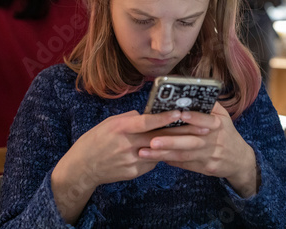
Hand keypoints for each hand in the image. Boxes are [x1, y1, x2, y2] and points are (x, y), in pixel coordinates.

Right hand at [51, 109, 192, 223]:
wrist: (82, 167)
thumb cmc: (96, 139)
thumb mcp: (110, 122)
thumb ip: (131, 118)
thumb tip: (150, 114)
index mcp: (121, 128)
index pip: (147, 121)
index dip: (165, 117)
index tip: (181, 112)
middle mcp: (127, 144)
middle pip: (160, 138)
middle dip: (182, 132)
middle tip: (203, 127)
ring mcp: (131, 160)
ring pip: (159, 151)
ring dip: (174, 144)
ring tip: (192, 137)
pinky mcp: (134, 172)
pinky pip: (152, 162)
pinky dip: (158, 155)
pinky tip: (162, 151)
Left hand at [138, 102, 259, 197]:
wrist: (239, 159)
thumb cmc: (226, 132)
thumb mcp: (223, 116)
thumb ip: (209, 105)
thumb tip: (189, 93)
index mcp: (219, 124)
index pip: (206, 120)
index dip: (194, 118)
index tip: (179, 114)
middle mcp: (214, 140)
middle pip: (191, 141)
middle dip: (171, 141)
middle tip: (151, 140)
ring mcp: (209, 156)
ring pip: (184, 155)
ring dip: (164, 154)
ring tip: (144, 152)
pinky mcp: (205, 168)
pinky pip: (185, 164)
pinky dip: (170, 161)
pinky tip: (154, 159)